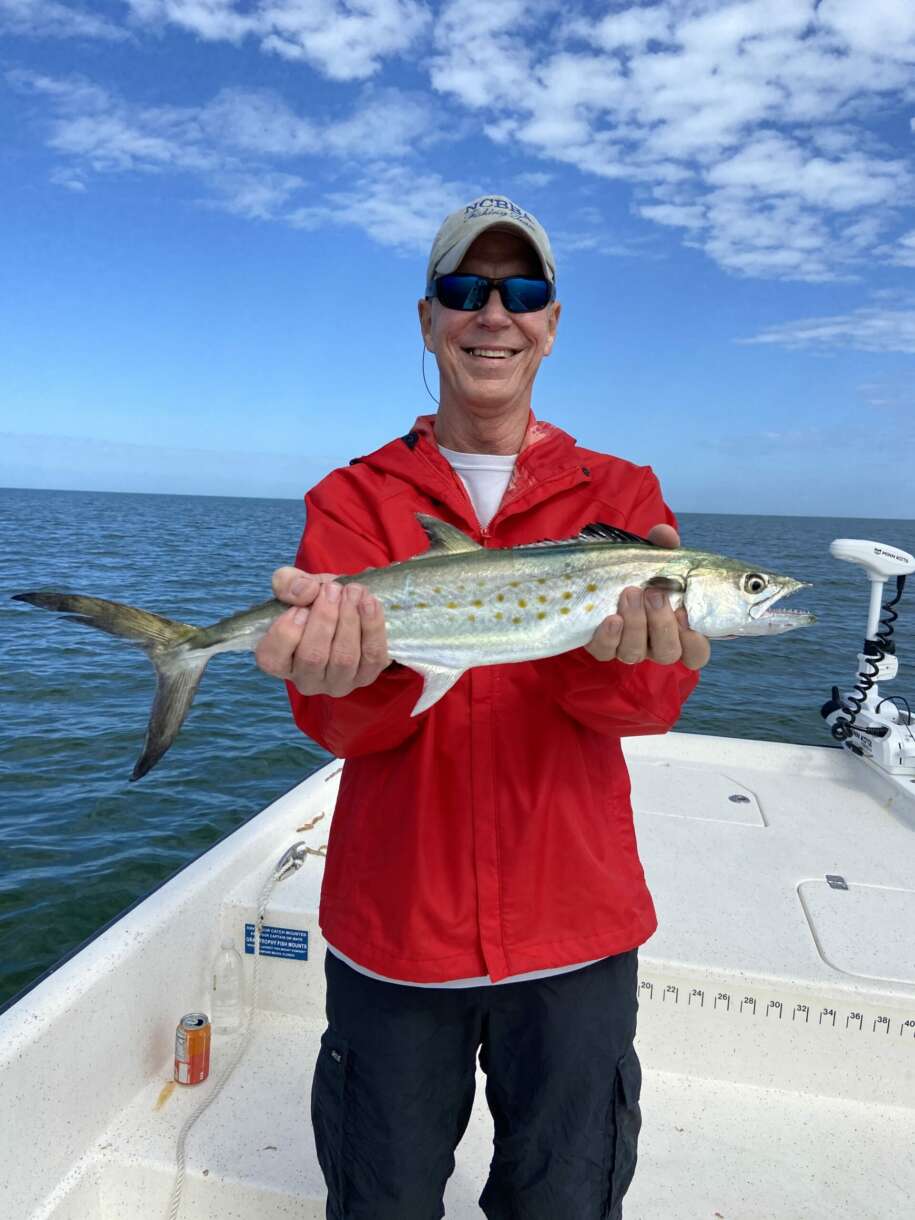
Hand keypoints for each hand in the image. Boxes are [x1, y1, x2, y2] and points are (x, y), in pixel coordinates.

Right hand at [255, 567, 390, 695]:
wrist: (348, 604)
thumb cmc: (314, 600)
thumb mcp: (296, 585)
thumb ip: (288, 583)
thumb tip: (305, 592)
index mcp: (281, 661)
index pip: (272, 659)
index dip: (286, 632)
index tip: (301, 606)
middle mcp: (306, 679)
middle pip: (313, 657)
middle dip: (325, 618)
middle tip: (333, 589)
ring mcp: (337, 683)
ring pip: (343, 658)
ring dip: (349, 620)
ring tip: (353, 592)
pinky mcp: (366, 676)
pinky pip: (372, 656)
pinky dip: (372, 627)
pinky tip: (369, 603)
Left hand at [584, 524, 710, 670]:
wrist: (598, 574)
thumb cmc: (638, 571)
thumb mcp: (652, 556)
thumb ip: (662, 546)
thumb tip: (666, 535)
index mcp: (677, 630)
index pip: (696, 653)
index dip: (694, 641)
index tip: (684, 614)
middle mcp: (654, 644)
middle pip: (667, 652)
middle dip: (661, 623)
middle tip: (653, 593)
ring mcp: (627, 647)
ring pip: (636, 653)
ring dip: (635, 623)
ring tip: (630, 593)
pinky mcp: (602, 646)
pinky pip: (606, 651)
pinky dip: (609, 636)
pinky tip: (611, 618)